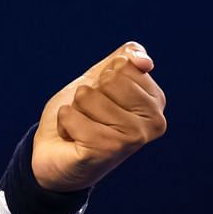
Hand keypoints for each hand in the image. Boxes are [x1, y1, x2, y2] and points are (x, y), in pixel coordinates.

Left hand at [31, 41, 166, 192]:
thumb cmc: (83, 114)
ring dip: (74, 108)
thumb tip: (144, 61)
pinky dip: (64, 122)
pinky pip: (70, 115)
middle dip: (88, 93)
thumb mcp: (102, 77)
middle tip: (91, 115)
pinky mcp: (105, 151)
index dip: (102, 77)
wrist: (56, 153)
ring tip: (82, 127)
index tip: (104, 99)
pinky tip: (73, 139)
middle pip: (108, 79)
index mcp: (156, 102)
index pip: (124, 64)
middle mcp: (153, 122)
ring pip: (87, 96)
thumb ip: (125, 60)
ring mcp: (132, 139)